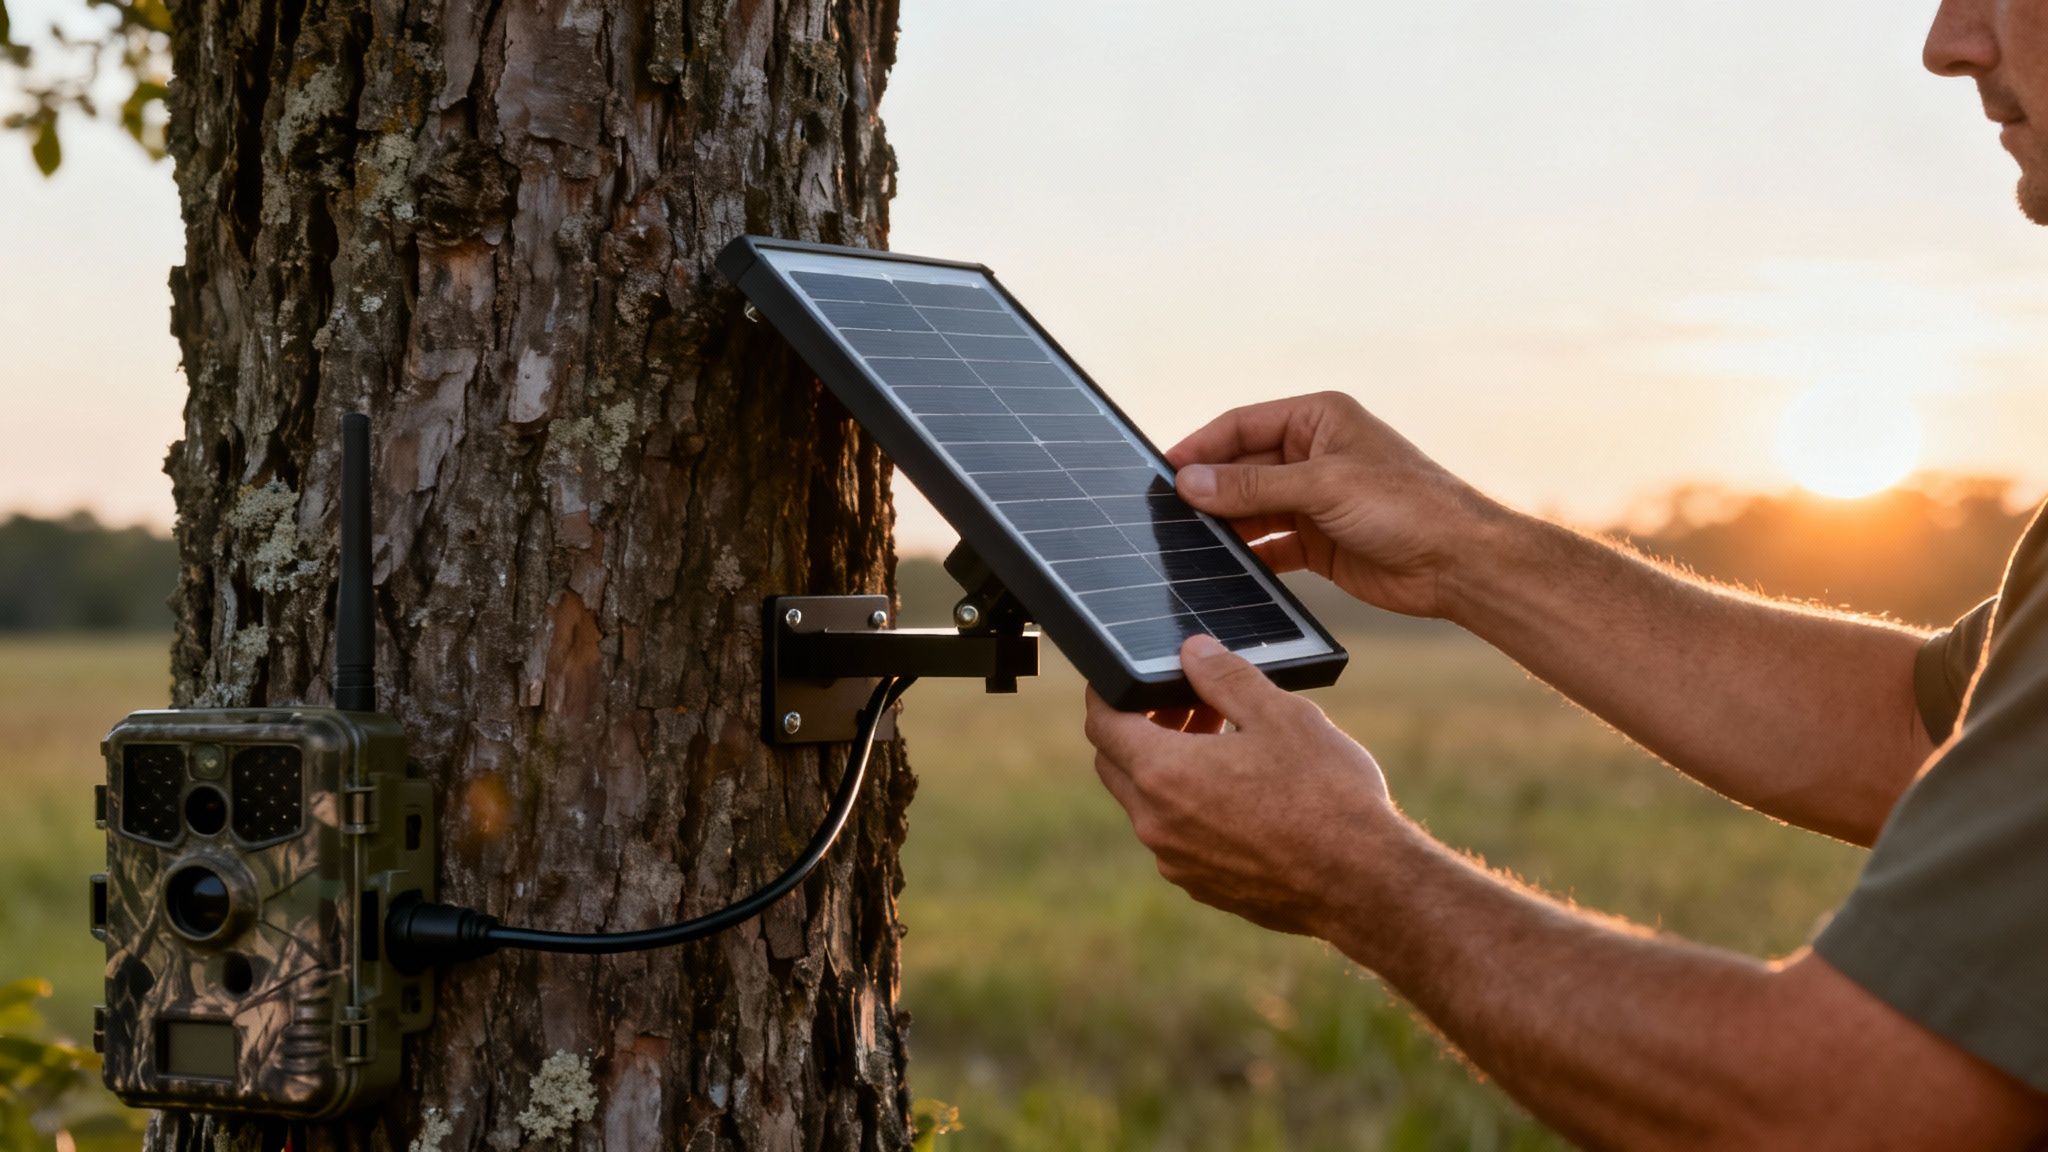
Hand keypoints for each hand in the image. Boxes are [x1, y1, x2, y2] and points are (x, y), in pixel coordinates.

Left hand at [1084, 634, 1393, 937]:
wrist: (1366, 886)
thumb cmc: (1327, 796)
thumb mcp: (1281, 716)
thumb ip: (1226, 678)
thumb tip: (1193, 652)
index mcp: (1163, 775)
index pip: (1101, 724)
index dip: (1108, 692)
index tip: (1127, 677)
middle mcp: (1156, 825)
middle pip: (1117, 763)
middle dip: (1143, 725)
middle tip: (1193, 701)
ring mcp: (1178, 863)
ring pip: (1148, 803)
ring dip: (1170, 765)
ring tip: (1227, 740)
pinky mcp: (1206, 888)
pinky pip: (1179, 837)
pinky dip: (1192, 805)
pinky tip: (1243, 790)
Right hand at [1168, 391, 1497, 619]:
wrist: (1460, 563)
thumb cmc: (1408, 507)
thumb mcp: (1323, 486)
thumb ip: (1253, 484)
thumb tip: (1189, 481)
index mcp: (1318, 419)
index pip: (1242, 425)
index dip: (1200, 447)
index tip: (1162, 472)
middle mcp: (1314, 454)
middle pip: (1242, 468)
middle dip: (1208, 490)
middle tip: (1165, 514)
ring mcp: (1316, 499)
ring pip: (1252, 508)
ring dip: (1224, 525)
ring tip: (1185, 542)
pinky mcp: (1319, 542)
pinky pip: (1270, 544)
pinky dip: (1248, 555)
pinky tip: (1222, 568)